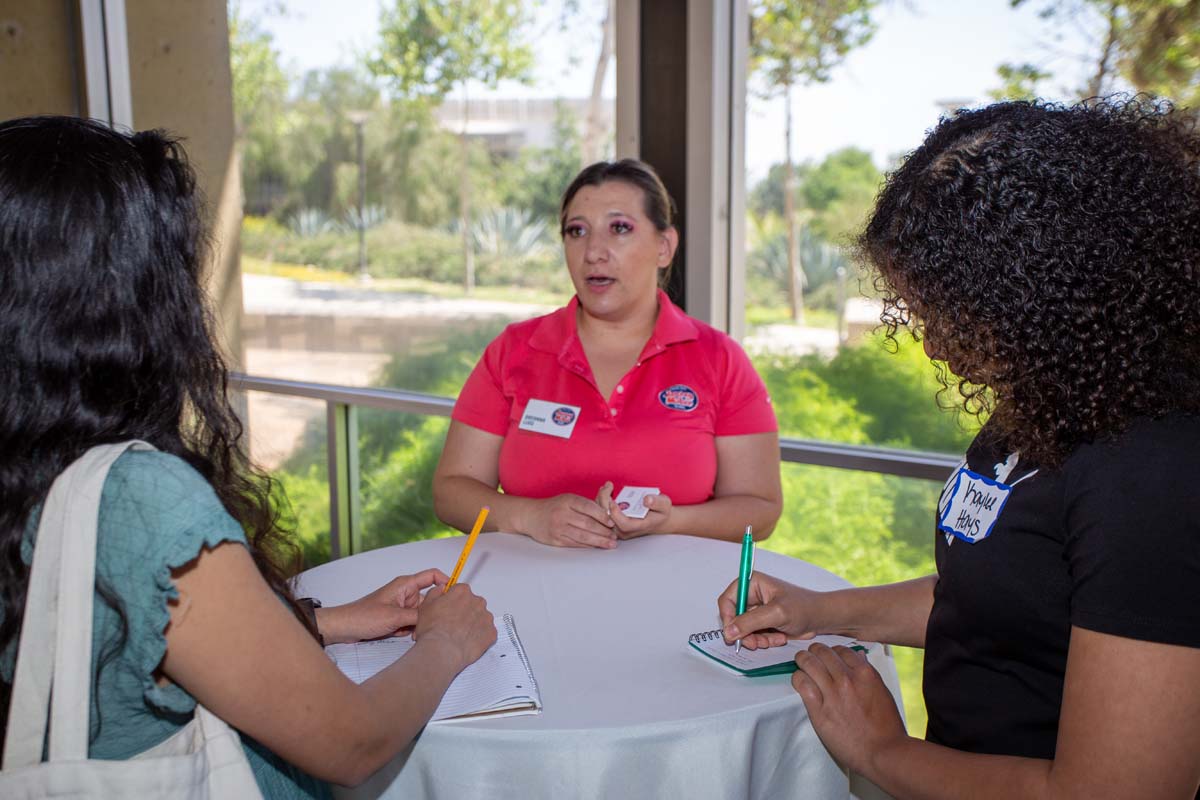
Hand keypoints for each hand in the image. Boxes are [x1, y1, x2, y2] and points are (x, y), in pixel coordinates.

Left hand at [317, 568, 448, 644]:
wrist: (344, 628)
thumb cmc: (363, 617)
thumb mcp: (395, 617)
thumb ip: (420, 615)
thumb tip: (439, 614)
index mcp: (406, 585)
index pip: (432, 576)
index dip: (446, 582)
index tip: (455, 595)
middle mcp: (406, 593)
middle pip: (430, 599)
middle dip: (429, 613)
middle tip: (426, 622)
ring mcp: (402, 606)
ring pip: (422, 614)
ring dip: (417, 624)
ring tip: (405, 630)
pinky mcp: (398, 618)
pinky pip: (413, 623)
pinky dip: (409, 630)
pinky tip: (398, 633)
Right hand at [411, 583, 496, 671]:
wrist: (442, 650)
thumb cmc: (433, 629)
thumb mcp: (426, 605)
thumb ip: (435, 592)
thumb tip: (441, 589)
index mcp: (462, 592)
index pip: (461, 590)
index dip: (454, 600)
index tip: (450, 608)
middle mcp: (477, 601)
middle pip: (472, 603)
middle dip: (465, 611)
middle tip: (453, 624)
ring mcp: (486, 617)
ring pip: (481, 617)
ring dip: (473, 624)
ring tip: (460, 635)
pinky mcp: (491, 632)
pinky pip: (487, 632)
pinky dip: (480, 636)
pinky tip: (468, 642)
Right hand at [520, 493, 615, 548]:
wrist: (531, 515)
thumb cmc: (555, 507)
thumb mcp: (568, 499)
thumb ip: (585, 505)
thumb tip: (608, 513)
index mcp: (568, 500)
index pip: (588, 507)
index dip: (602, 516)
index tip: (612, 523)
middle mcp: (562, 513)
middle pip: (587, 524)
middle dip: (603, 532)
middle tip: (615, 537)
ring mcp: (558, 527)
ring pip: (582, 536)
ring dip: (598, 541)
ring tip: (610, 544)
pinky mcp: (555, 540)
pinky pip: (574, 544)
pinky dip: (587, 546)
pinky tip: (597, 547)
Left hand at [595, 481, 672, 539]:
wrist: (657, 519)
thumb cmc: (660, 512)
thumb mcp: (664, 504)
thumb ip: (657, 502)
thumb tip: (647, 499)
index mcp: (639, 526)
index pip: (624, 524)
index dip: (616, 514)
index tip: (613, 500)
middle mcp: (625, 530)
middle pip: (608, 520)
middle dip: (605, 502)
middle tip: (608, 486)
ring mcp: (617, 528)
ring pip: (602, 517)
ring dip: (601, 500)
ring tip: (607, 486)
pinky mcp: (612, 524)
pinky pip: (601, 515)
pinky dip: (601, 501)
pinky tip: (605, 490)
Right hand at [718, 572, 827, 649]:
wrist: (820, 618)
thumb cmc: (804, 608)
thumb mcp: (776, 614)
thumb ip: (750, 622)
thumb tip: (728, 631)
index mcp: (753, 584)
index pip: (727, 600)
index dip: (727, 617)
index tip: (732, 634)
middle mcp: (752, 596)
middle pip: (734, 618)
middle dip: (745, 633)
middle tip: (756, 643)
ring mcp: (757, 611)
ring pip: (743, 630)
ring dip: (756, 639)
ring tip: (774, 639)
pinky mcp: (763, 623)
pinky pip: (754, 636)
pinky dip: (764, 641)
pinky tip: (779, 638)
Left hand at [792, 643, 907, 775]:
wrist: (883, 753)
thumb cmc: (886, 727)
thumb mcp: (882, 692)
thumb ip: (868, 673)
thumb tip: (858, 657)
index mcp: (865, 673)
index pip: (841, 650)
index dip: (832, 651)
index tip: (827, 655)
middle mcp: (847, 679)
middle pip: (822, 652)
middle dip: (814, 651)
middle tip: (810, 655)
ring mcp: (832, 694)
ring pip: (808, 663)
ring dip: (802, 661)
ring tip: (801, 663)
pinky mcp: (819, 711)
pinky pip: (802, 684)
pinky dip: (798, 678)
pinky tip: (800, 681)